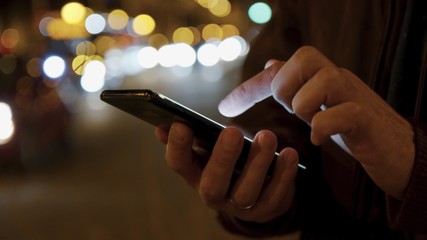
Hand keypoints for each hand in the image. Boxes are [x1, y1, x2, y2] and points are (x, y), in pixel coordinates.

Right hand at [155, 123, 298, 222]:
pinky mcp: (265, 210)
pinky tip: (290, 154)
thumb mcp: (210, 148)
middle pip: (212, 184)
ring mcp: (239, 207)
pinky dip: (283, 175)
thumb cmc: (230, 159)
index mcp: (195, 175)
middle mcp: (213, 194)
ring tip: (268, 137)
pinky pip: (275, 196)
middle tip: (232, 131)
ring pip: (245, 192)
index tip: (181, 124)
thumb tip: (162, 127)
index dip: (177, 147)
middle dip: (222, 158)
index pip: (179, 165)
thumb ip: (194, 137)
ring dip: (257, 164)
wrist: (258, 189)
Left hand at [218, 46, 414, 199]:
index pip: (279, 70)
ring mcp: (355, 96)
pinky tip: (322, 140)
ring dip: (306, 105)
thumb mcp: (318, 107)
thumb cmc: (354, 129)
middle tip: (291, 110)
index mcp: (320, 78)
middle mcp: (337, 79)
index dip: (249, 88)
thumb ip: (296, 88)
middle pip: (304, 57)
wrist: (399, 151)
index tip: (225, 108)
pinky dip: (326, 127)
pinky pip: (344, 112)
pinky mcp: (368, 120)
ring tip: (311, 123)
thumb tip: (271, 63)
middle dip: (285, 86)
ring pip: (325, 78)